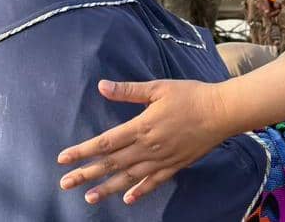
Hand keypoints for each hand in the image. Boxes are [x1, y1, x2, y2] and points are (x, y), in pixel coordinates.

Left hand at [58, 79, 224, 204]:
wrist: (221, 111)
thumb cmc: (191, 95)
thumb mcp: (158, 87)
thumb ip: (129, 91)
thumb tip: (102, 86)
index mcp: (142, 126)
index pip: (105, 142)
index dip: (83, 151)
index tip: (63, 159)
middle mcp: (148, 147)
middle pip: (112, 164)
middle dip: (86, 174)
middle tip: (64, 184)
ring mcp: (162, 159)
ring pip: (129, 177)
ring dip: (107, 188)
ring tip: (89, 198)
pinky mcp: (176, 165)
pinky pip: (154, 182)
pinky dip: (140, 191)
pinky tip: (129, 198)